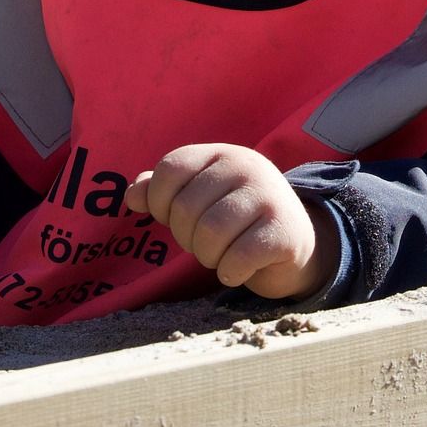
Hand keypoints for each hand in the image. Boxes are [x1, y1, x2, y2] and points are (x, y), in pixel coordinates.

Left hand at [124, 144, 336, 298]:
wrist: (294, 242)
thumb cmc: (236, 219)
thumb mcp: (199, 197)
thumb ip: (163, 192)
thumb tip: (131, 196)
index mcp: (222, 154)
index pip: (170, 169)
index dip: (160, 202)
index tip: (176, 217)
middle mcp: (247, 167)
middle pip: (185, 209)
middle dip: (187, 237)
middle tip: (208, 241)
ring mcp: (269, 197)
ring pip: (209, 235)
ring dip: (208, 257)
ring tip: (222, 255)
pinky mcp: (284, 231)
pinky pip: (237, 258)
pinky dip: (230, 272)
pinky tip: (239, 268)